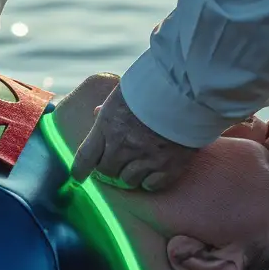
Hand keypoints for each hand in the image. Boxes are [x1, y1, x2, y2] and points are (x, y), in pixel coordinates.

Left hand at [70, 93, 198, 192]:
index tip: (77, 178)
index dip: (78, 172)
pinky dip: (150, 183)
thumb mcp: (123, 92)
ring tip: (133, 170)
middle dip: (107, 172)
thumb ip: (109, 108)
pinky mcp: (170, 165)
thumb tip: (95, 112)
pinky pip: (153, 185)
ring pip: (129, 181)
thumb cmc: (154, 84)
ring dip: (128, 177)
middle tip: (111, 169)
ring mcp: (147, 158)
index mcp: (108, 127)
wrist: (191, 87)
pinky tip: (151, 175)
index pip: (85, 158)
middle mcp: (124, 146)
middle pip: (106, 173)